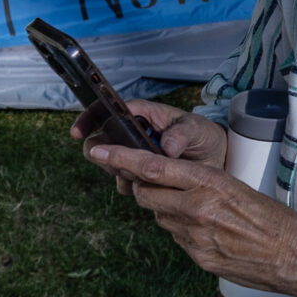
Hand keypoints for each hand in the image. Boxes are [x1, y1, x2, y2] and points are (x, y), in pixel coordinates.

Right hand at [69, 99, 227, 191]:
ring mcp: (136, 156)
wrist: (216, 159)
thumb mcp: (196, 129)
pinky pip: (126, 182)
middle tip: (118, 163)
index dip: (91, 118)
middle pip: (104, 140)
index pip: (109, 110)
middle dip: (104, 152)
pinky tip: (146, 186)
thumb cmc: (204, 135)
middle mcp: (134, 134)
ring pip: (112, 163)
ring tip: (141, 174)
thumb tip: (167, 146)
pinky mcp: (141, 175)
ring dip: (119, 171)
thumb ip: (182, 134)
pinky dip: (130, 186)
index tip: (79, 132)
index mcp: (143, 114)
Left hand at [87, 141, 296, 296]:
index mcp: (208, 182)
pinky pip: (176, 238)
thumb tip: (169, 183)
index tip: (98, 151)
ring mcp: (194, 236)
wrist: (295, 256)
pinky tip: (206, 230)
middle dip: (141, 187)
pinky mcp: (198, 258)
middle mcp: (196, 208)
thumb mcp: (237, 185)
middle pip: (145, 194)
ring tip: (195, 208)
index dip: (120, 158)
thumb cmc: (272, 217)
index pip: (152, 167)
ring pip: (159, 216)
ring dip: (165, 209)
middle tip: (150, 181)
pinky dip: (182, 230)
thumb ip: (200, 183)